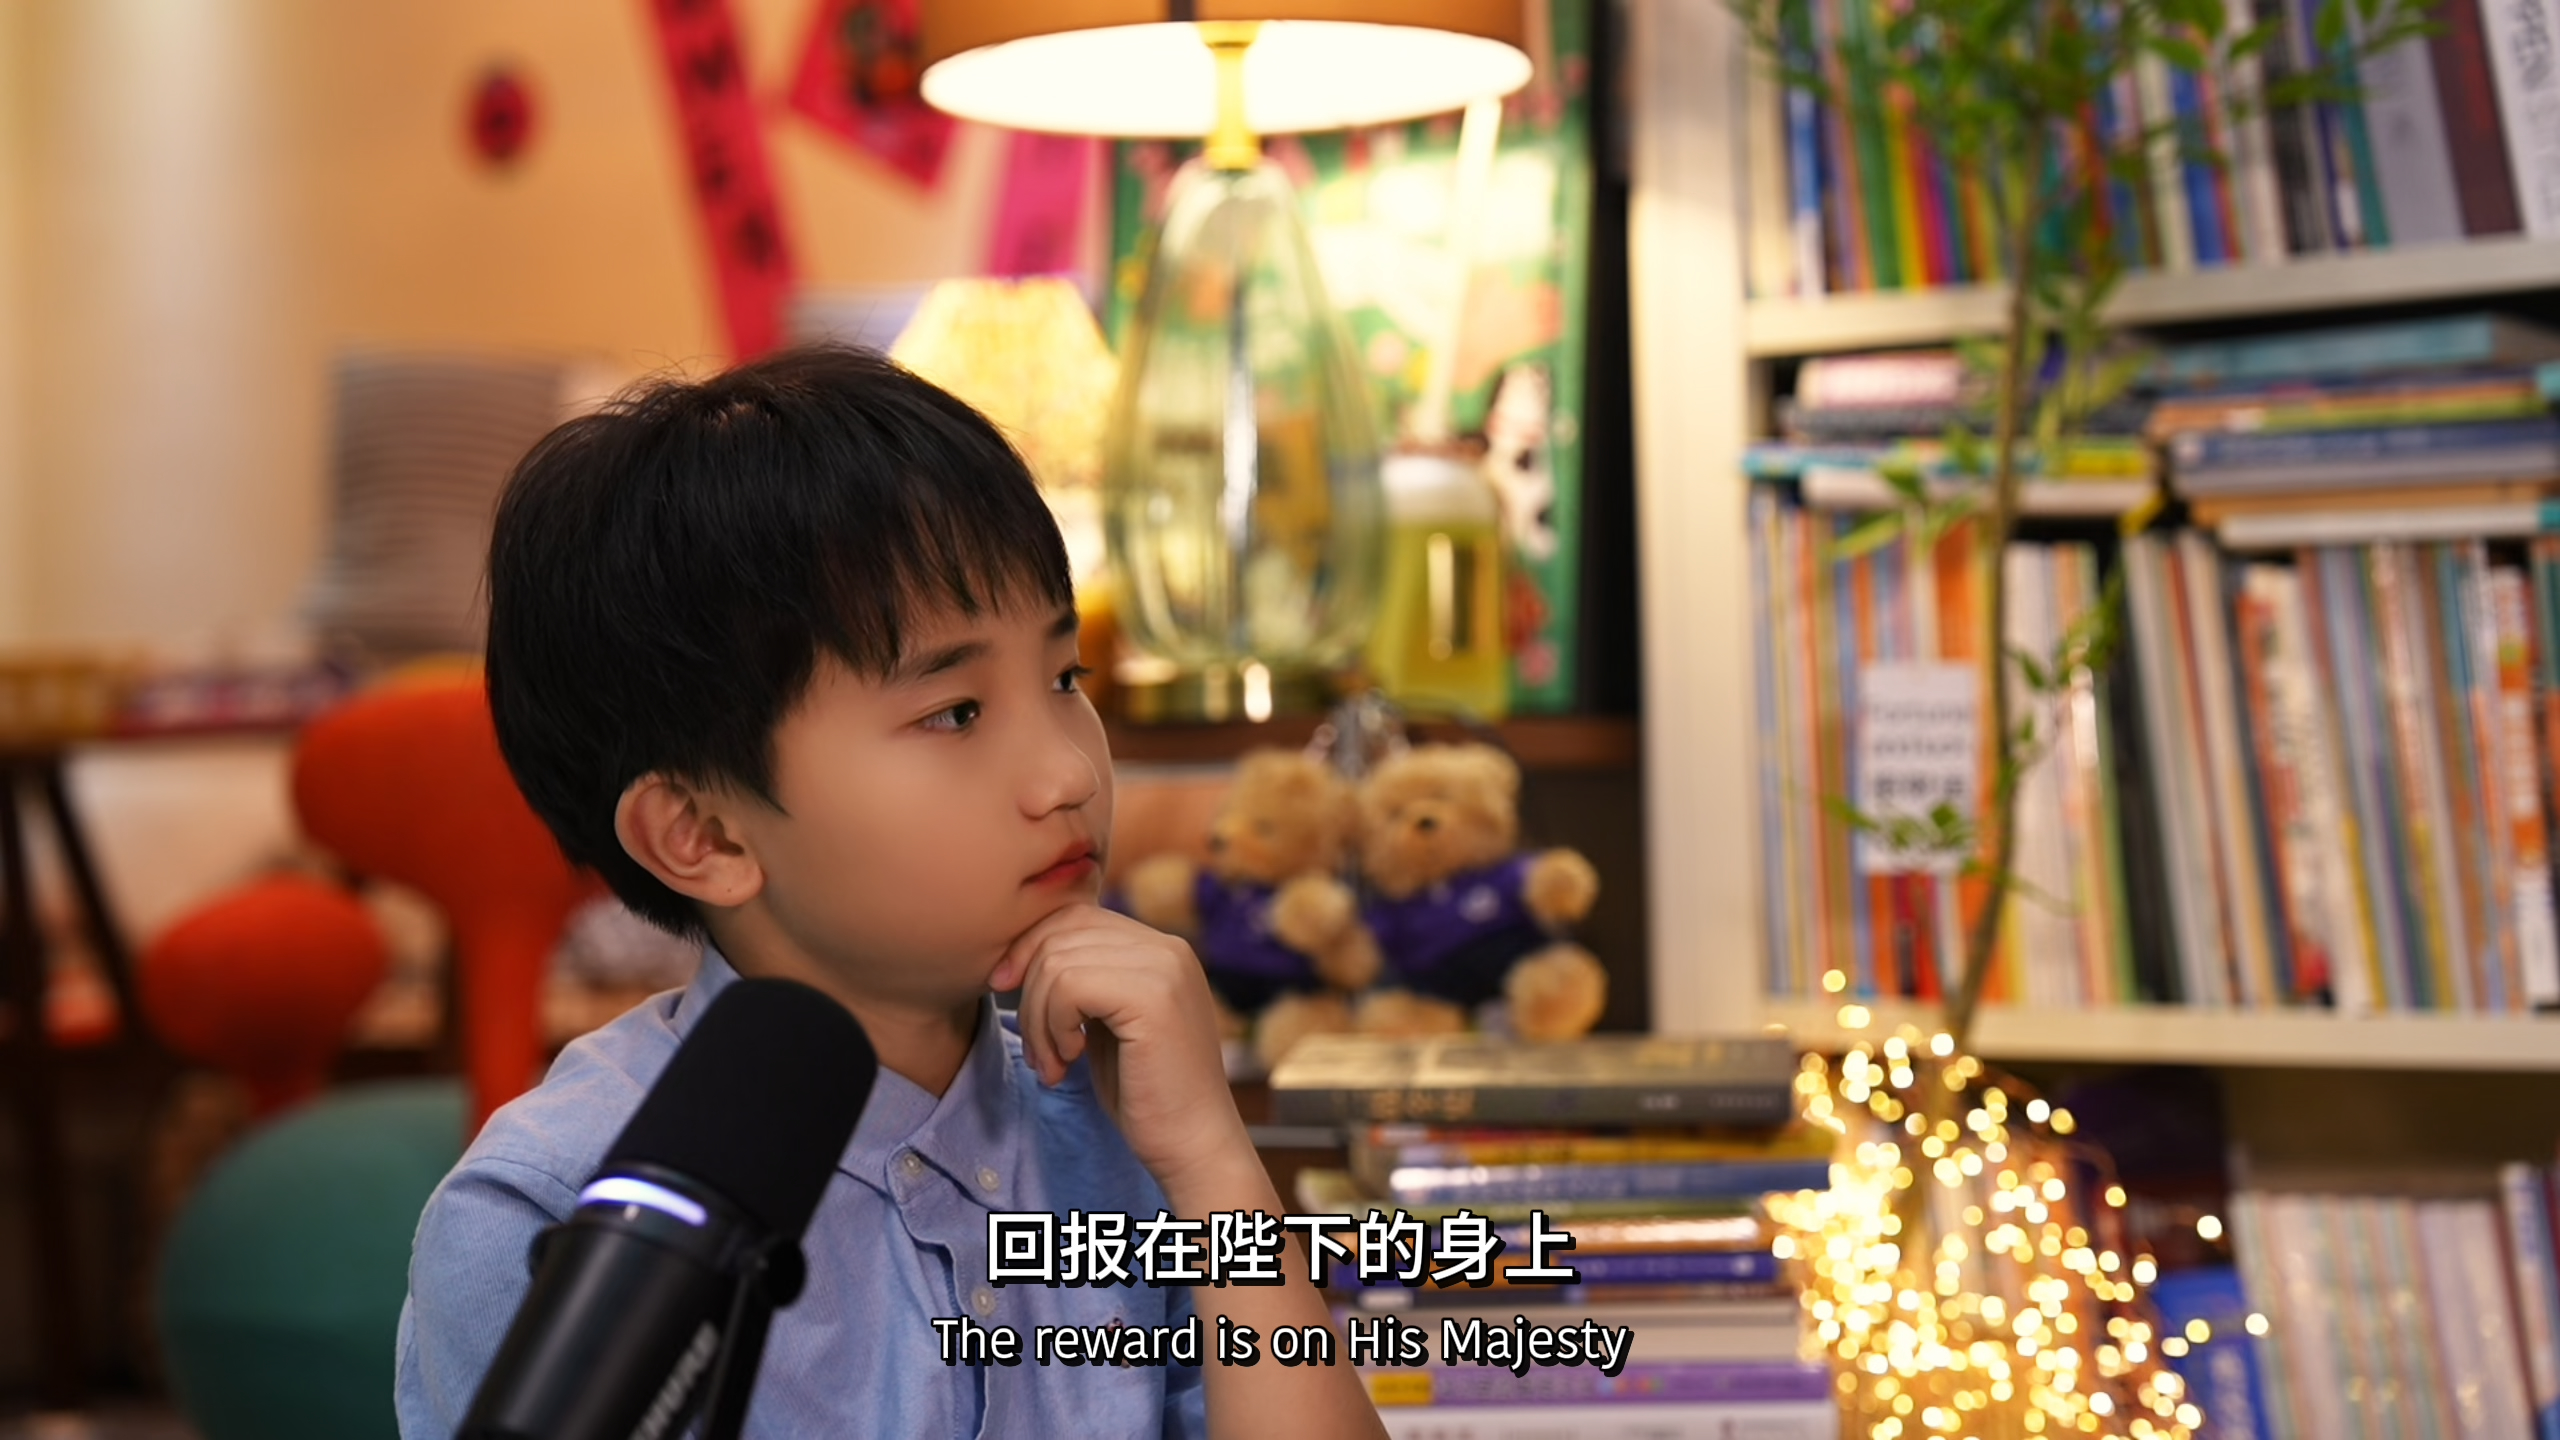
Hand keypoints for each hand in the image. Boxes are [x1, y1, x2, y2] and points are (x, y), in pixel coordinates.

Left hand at [989, 904, 1257, 1202]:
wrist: (1192, 1146)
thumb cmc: (1144, 1094)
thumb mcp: (1108, 1023)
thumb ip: (1084, 980)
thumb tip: (1019, 953)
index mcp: (1161, 949)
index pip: (1075, 916)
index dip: (1030, 951)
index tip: (1008, 995)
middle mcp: (1168, 947)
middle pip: (1062, 932)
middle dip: (1030, 990)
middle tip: (1038, 1050)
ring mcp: (1165, 968)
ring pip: (1058, 961)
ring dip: (1038, 1019)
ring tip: (1053, 1063)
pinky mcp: (1153, 997)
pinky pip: (1069, 986)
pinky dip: (1053, 1026)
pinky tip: (1070, 1061)